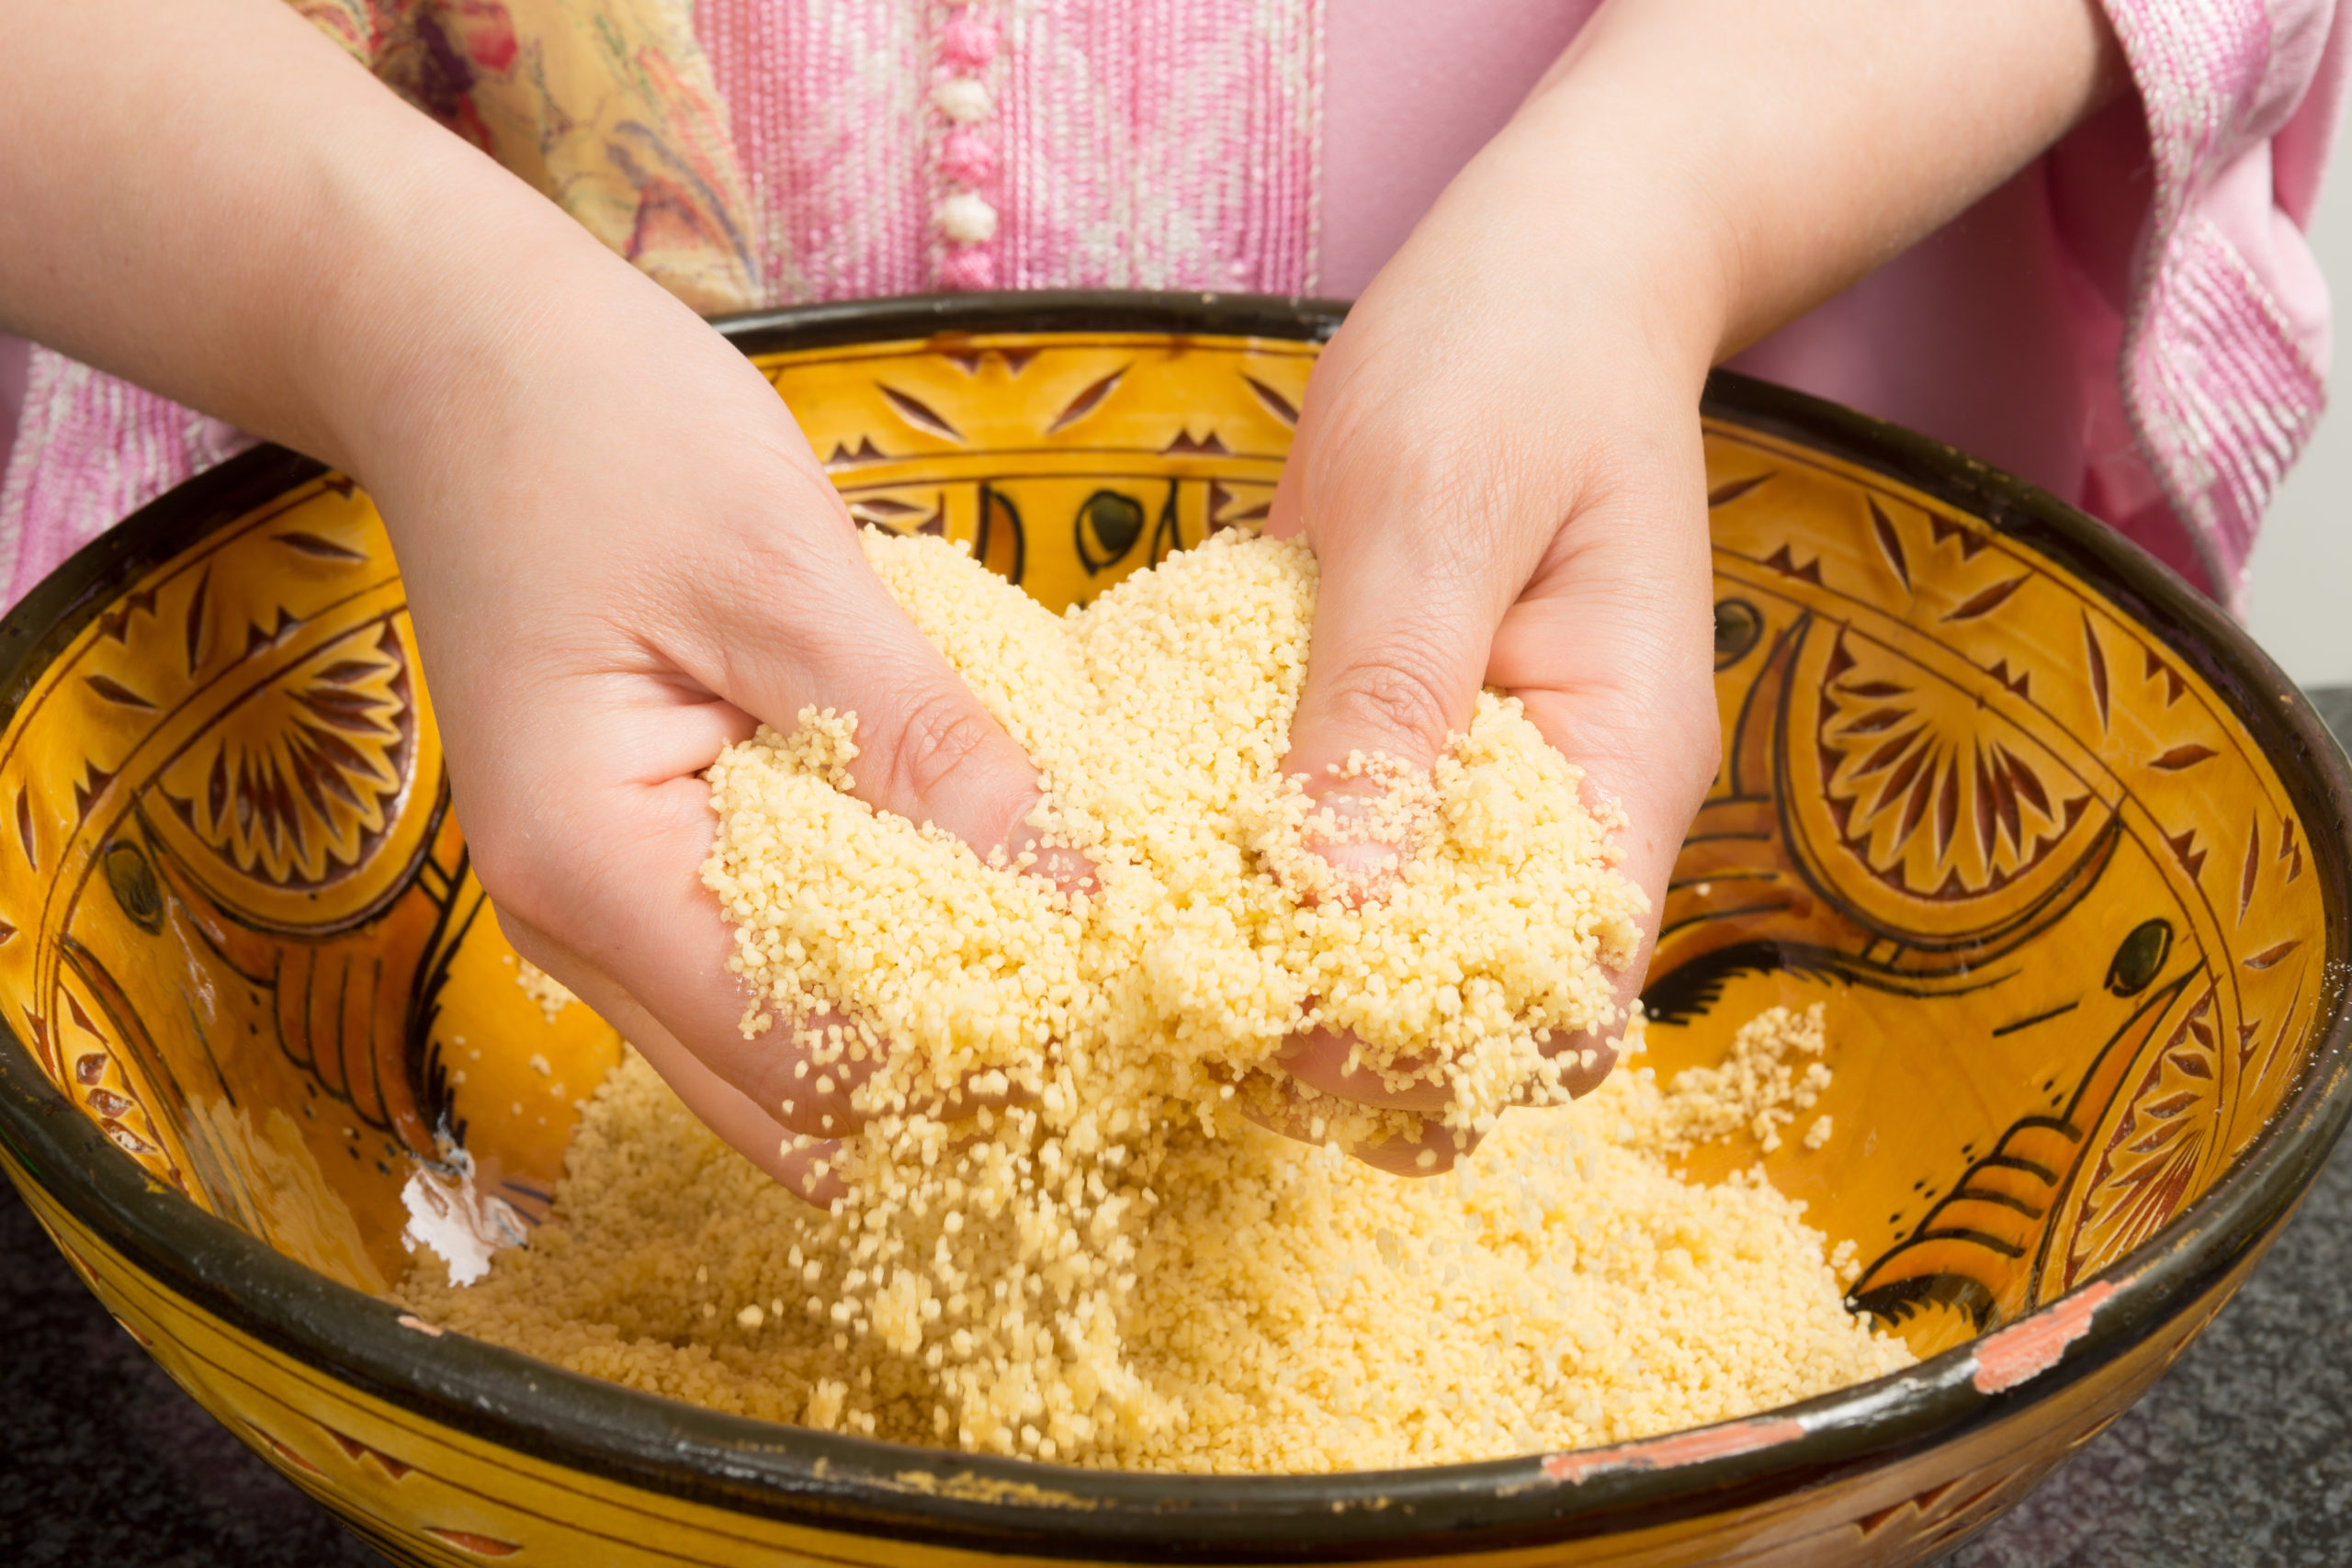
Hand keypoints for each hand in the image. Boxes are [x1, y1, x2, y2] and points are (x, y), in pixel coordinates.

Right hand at [352, 251, 1080, 1203]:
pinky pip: (767, 969)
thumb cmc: (601, 435)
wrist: (464, 359)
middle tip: (1107, 1032)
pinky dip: (871, 966)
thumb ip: (916, 740)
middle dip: (942, 1085)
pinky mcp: (642, 865)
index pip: (797, 1055)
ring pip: (773, 1058)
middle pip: (782, 1101)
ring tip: (1064, 984)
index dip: (959, 1056)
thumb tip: (1065, 888)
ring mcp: (601, 907)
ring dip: (911, 1038)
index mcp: (589, 866)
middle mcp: (575, 926)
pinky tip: (974, 920)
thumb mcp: (785, 574)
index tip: (1108, 1012)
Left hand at [1257, 196, 1720, 1171]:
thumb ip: (1387, 709)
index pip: (1562, 1002)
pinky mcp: (1410, 746)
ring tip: (1168, 972)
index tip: (1287, 1044)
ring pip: (1412, 955)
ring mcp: (1491, 785)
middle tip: (1199, 1026)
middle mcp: (1569, 809)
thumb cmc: (1506, 364)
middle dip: (1360, 1058)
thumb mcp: (1430, 516)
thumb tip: (1337, 912)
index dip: (1434, 1057)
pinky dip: (1273, 888)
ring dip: (1304, 986)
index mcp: (1619, 771)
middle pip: (1488, 1015)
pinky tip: (1172, 882)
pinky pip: (1351, 857)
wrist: (1545, 273)